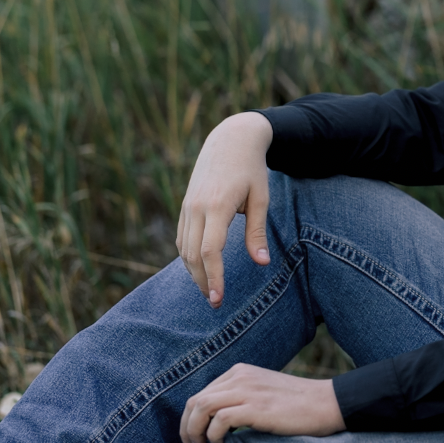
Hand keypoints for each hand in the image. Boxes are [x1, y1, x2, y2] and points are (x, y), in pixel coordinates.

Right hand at [177, 111, 273, 307]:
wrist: (231, 140)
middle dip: (202, 281)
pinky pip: (182, 237)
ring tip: (209, 289)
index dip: (213, 277)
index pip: (210, 250)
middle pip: (192, 255)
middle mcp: (196, 207)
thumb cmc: (251, 169)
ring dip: (194, 272)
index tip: (218, 298)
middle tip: (215, 302)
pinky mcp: (185, 205)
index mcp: (217, 205)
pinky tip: (201, 267)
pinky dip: (189, 256)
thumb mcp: (261, 198)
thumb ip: (257, 232)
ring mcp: (187, 206)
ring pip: (183, 248)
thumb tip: (261, 263)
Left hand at [180, 363, 345, 442]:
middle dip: (187, 428)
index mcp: (240, 372)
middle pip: (195, 401)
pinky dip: (214, 436)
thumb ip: (240, 397)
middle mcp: (241, 377)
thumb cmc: (296, 404)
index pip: (200, 394)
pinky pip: (220, 420)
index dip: (190, 420)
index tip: (195, 440)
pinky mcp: (257, 407)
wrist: (326, 403)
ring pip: (202, 407)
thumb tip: (214, 421)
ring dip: (195, 432)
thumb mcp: (263, 392)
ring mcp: (249, 390)